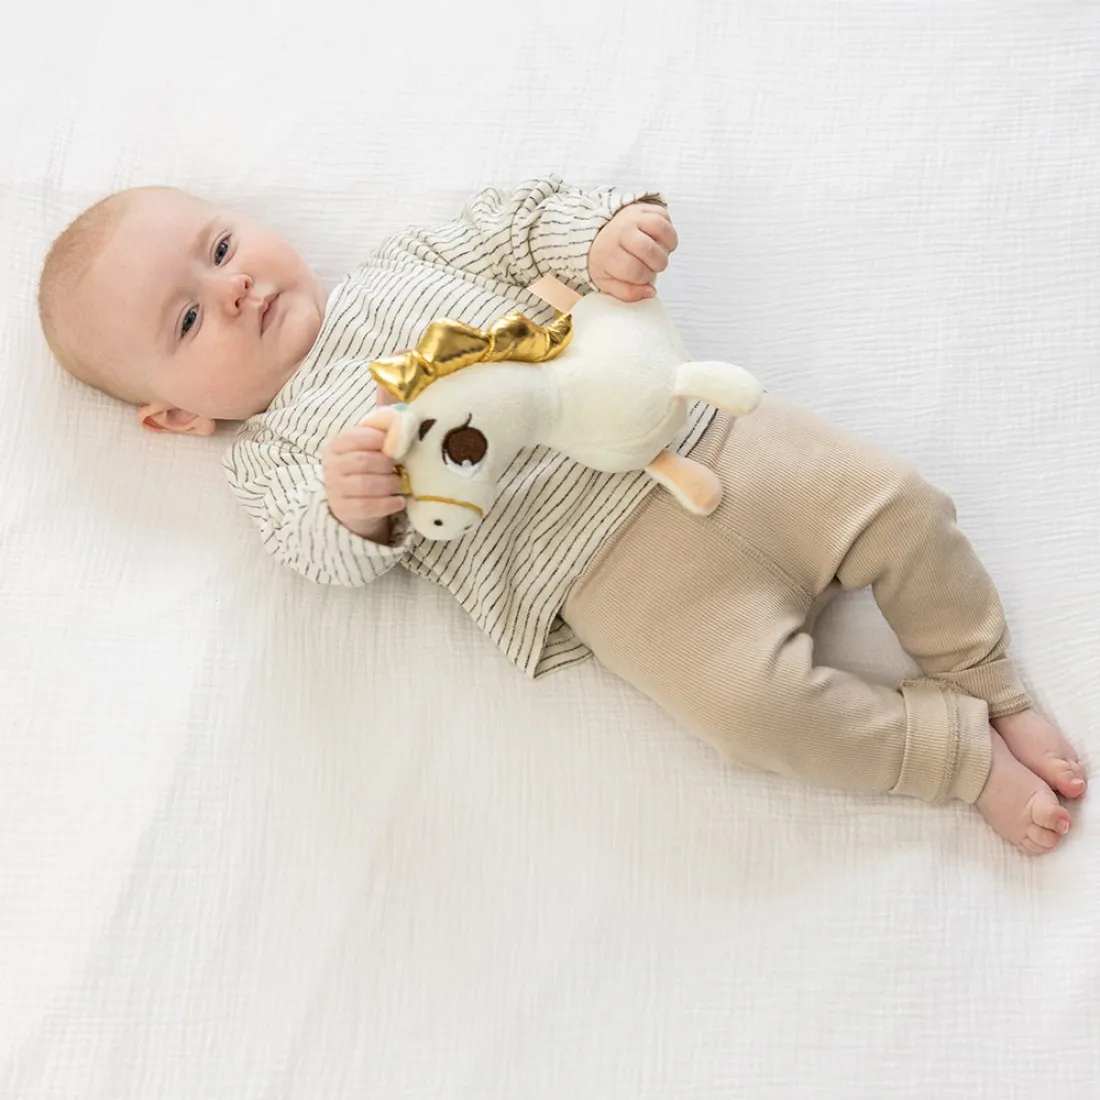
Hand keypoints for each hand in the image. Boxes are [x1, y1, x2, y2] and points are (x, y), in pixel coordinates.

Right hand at [323, 424, 405, 541]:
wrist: (353, 504)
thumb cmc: (368, 467)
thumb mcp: (371, 444)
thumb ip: (381, 421)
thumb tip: (391, 389)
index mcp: (338, 445)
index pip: (353, 436)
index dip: (376, 439)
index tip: (393, 444)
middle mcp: (332, 466)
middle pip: (363, 461)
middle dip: (387, 464)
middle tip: (399, 466)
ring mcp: (335, 489)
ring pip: (367, 484)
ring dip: (390, 483)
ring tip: (400, 484)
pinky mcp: (344, 511)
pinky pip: (368, 506)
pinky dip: (388, 503)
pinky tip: (399, 501)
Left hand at [588, 202, 678, 302]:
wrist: (597, 232)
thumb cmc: (605, 259)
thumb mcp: (608, 281)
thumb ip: (628, 293)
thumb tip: (650, 292)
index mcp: (608, 253)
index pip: (636, 270)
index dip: (644, 278)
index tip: (642, 277)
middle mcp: (620, 231)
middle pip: (649, 250)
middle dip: (658, 264)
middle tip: (654, 266)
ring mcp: (633, 216)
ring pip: (660, 227)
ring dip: (667, 246)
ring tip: (662, 253)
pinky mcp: (644, 207)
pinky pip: (664, 216)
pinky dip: (669, 231)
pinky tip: (662, 241)